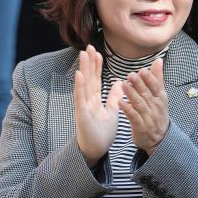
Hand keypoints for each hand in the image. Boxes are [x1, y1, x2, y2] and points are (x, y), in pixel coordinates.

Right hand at [74, 45, 121, 167]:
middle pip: (89, 78)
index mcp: (94, 100)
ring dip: (84, 69)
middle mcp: (87, 100)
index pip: (96, 79)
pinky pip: (80, 98)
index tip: (97, 52)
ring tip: (83, 55)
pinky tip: (80, 74)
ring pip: (83, 85)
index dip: (96, 66)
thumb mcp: (112, 111)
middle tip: (89, 46)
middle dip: (89, 63)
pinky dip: (80, 86)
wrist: (95, 150)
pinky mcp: (81, 114)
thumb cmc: (102, 132)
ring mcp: (83, 106)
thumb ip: (113, 97)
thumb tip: (118, 83)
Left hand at [120, 58, 168, 154]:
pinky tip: (120, 102)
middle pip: (147, 94)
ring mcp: (148, 117)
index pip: (156, 86)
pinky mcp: (140, 127)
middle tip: (131, 75)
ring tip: (124, 85)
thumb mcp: (160, 96)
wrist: (160, 138)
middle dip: (139, 84)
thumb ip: (158, 78)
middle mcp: (155, 107)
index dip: (150, 79)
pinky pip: (133, 117)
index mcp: (160, 98)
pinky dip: (127, 109)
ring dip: (132, 94)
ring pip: (139, 104)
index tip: (142, 70)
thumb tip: (158, 60)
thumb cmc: (158, 113)